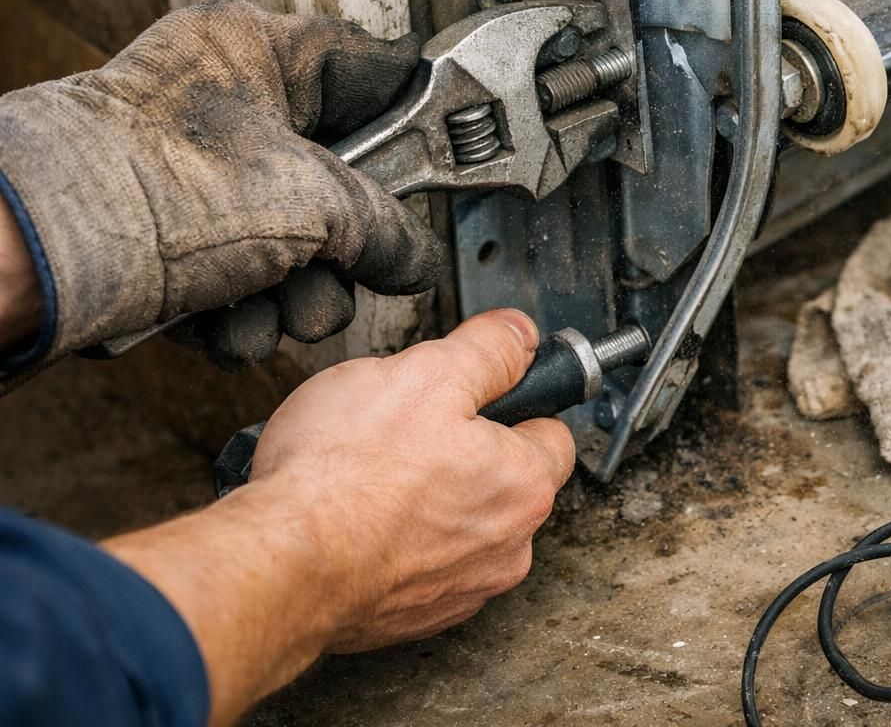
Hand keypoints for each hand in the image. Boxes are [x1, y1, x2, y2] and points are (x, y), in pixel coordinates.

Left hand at [0, 0, 443, 369]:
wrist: (33, 264)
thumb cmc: (146, 190)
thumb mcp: (310, 204)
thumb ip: (385, 230)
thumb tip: (413, 256)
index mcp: (259, 52)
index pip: (373, 71)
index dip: (413, 123)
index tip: (441, 166)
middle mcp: (225, 104)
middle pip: (336, 178)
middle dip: (342, 250)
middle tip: (342, 270)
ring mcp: (194, 172)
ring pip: (290, 240)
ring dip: (294, 294)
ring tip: (276, 309)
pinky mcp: (168, 235)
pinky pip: (240, 275)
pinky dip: (243, 311)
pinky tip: (229, 323)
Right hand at [254, 307, 575, 649]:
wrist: (279, 566)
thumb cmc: (344, 477)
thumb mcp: (425, 373)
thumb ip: (486, 350)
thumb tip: (518, 334)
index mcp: (524, 486)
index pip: (551, 431)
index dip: (512, 401)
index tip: (476, 393)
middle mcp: (507, 548)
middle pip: (504, 479)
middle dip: (463, 451)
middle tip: (408, 429)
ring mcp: (461, 589)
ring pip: (459, 523)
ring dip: (426, 498)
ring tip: (370, 475)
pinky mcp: (413, 617)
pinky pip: (417, 563)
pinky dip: (394, 541)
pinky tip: (355, 518)